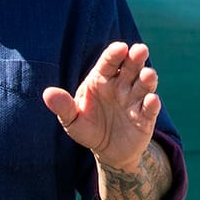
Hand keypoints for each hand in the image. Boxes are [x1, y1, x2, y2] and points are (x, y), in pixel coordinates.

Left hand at [43, 41, 159, 168]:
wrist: (108, 151)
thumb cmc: (88, 128)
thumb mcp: (72, 120)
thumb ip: (63, 106)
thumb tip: (47, 93)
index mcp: (102, 79)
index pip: (109, 62)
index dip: (114, 54)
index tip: (120, 47)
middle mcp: (121, 85)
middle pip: (131, 67)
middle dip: (136, 58)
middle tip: (140, 49)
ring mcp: (135, 100)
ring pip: (144, 84)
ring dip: (148, 78)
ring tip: (148, 74)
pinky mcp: (146, 117)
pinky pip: (150, 107)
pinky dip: (152, 103)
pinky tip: (151, 100)